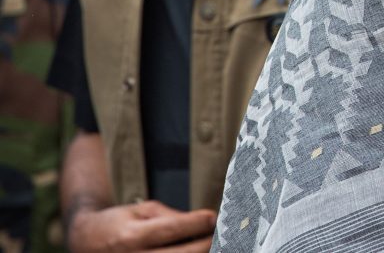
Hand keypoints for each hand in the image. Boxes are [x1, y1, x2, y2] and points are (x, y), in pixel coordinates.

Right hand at [68, 200, 215, 252]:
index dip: (198, 223)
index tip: (214, 217)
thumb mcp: (142, 211)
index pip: (173, 229)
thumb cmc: (119, 223)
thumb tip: (206, 222)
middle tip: (223, 235)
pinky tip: (197, 252)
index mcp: (132, 236)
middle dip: (207, 244)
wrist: (85, 242)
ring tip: (213, 245)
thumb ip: (173, 216)